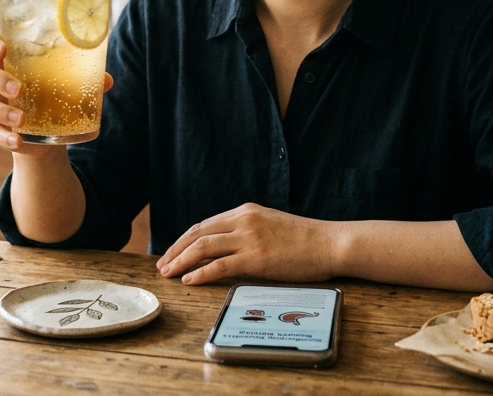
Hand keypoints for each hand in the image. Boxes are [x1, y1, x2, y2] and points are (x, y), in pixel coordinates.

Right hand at [0, 33, 111, 156]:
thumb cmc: (51, 95)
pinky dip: (3, 137)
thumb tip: (107, 80)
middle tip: (19, 89)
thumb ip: (84, 80)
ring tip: (22, 120)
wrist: (44, 132)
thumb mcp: (66, 85)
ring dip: (2, 111)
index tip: (2, 49)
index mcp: (8, 60)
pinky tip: (17, 142)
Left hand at [156, 203, 340, 285]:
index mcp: (245, 211)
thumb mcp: (270, 226)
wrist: (330, 243)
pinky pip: (220, 265)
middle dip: (176, 250)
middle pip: (198, 233)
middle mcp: (244, 220)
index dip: (184, 240)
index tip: (172, 253)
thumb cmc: (304, 240)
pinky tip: (189, 280)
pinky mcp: (257, 257)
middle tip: (162, 266)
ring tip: (168, 274)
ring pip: (203, 247)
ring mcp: (250, 238)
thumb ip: (247, 231)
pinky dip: (201, 273)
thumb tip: (226, 248)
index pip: (205, 224)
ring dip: (181, 261)